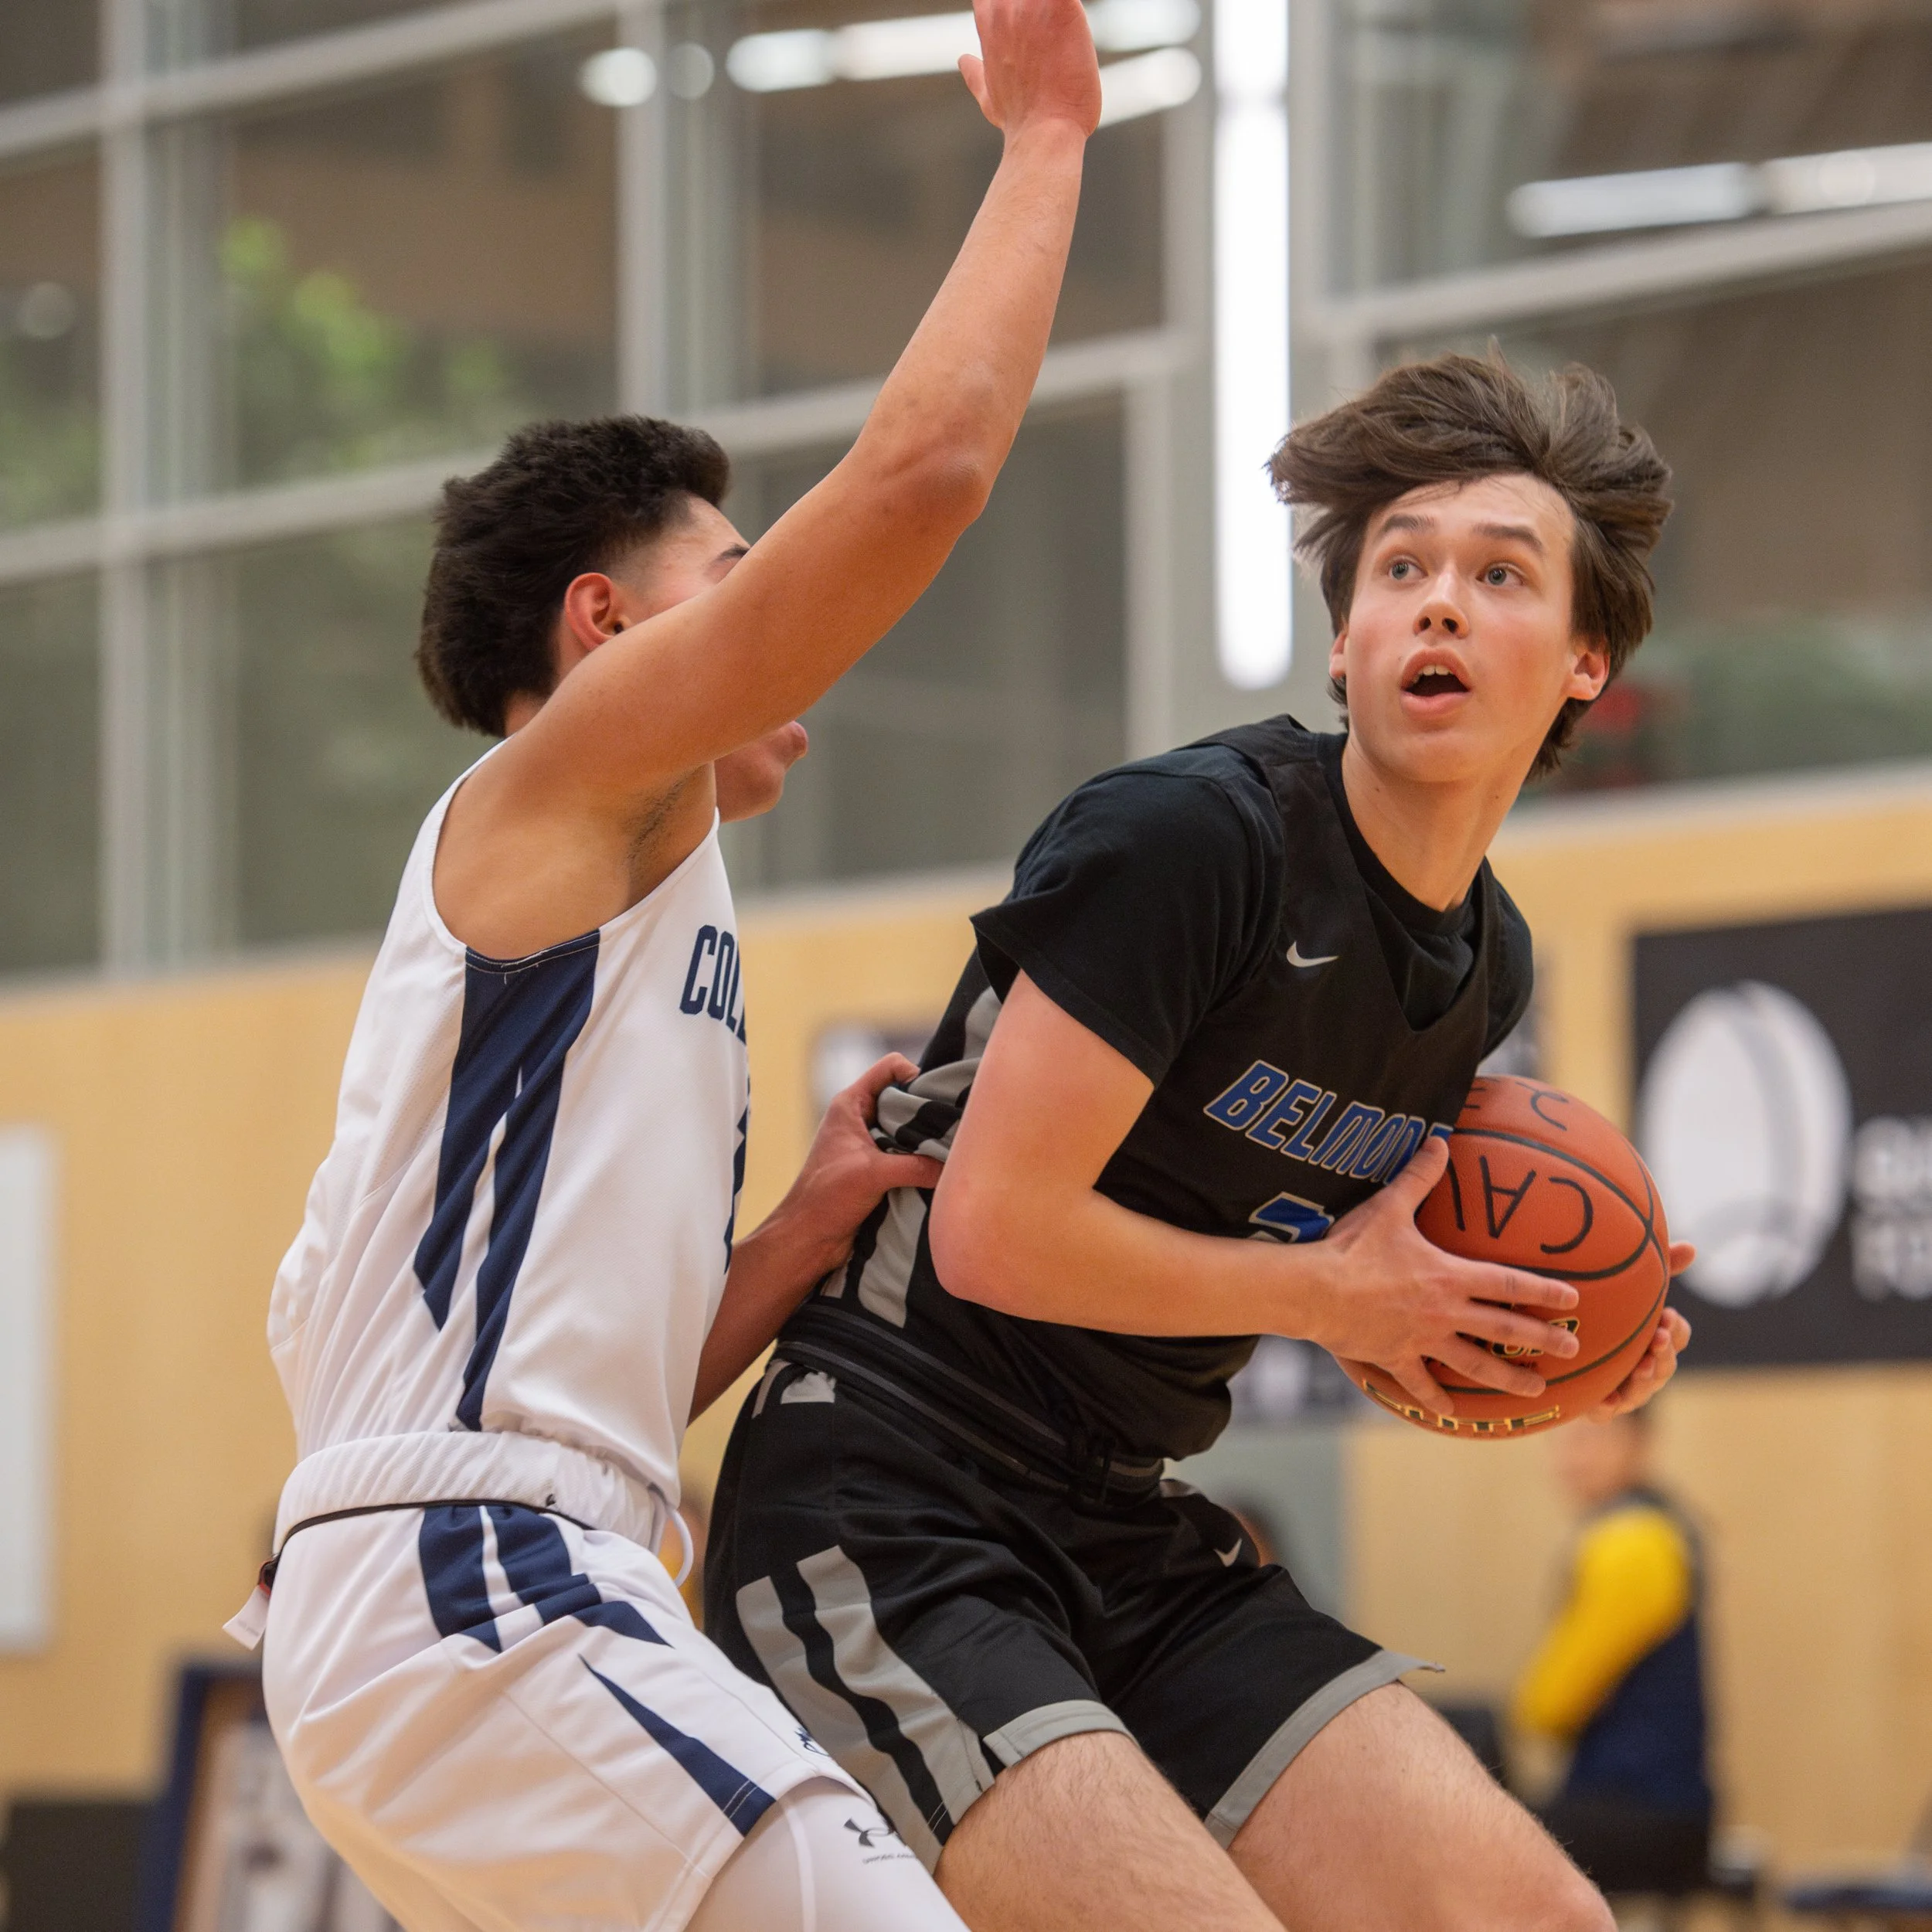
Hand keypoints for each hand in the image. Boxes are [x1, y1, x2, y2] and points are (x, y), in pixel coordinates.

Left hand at [765, 1055, 943, 1276]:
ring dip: (927, 1139)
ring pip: (908, 1128)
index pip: (891, 1068)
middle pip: (904, 1098)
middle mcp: (860, 1119)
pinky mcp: (877, 1168)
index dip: (915, 1075)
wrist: (807, 1238)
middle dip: (928, 1110)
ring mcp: (869, 1144)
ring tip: (952, 1148)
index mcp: (851, 1104)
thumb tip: (955, 1166)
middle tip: (955, 1125)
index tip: (935, 1100)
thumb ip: (915, 1166)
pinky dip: (922, 1160)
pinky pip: (907, 1154)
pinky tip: (941, 1170)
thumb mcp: (873, 1175)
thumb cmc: (825, 1198)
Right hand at [959, 0, 1101, 137]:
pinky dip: (1071, 7)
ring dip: (1055, 10)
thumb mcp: (989, 97)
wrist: (1044, 135)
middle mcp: (1006, 7)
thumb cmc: (1020, 121)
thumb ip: (976, 74)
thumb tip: (964, 62)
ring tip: (1061, 32)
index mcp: (989, 21)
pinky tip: (1073, 25)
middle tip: (1051, 30)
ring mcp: (1033, 6)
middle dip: (1038, 8)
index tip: (1030, 26)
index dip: (1015, 5)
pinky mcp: (1066, 8)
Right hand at [1301, 1134, 1584, 1416]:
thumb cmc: (1353, 1248)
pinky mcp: (1396, 1357)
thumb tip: (1439, 1141)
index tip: (1573, 1300)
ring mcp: (1423, 1339)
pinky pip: (1421, 1383)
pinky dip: (1436, 1400)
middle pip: (1504, 1329)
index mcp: (1450, 1276)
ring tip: (1537, 1389)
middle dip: (1543, 1340)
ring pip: (1475, 1365)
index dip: (1543, 1291)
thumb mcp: (1388, 1206)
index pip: (1509, 1284)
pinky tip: (1451, 1413)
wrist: (1316, 1290)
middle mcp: (1445, 1312)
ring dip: (1509, 1378)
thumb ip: (1418, 1177)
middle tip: (1573, 1349)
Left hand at [1587, 1246, 1694, 1419]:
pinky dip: (1609, 1407)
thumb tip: (1691, 1248)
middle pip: (1666, 1365)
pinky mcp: (1594, 1405)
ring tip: (1641, 1364)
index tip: (1667, 1316)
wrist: (1546, 1333)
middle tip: (1657, 1338)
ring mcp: (1620, 1387)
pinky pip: (1604, 1413)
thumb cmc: (1591, 1304)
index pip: (1677, 1335)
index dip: (1676, 1329)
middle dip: (1665, 1353)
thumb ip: (1654, 1268)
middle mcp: (1642, 1365)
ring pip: (1642, 1390)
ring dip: (1645, 1379)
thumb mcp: (1621, 1285)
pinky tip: (1607, 1398)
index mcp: (1652, 1337)